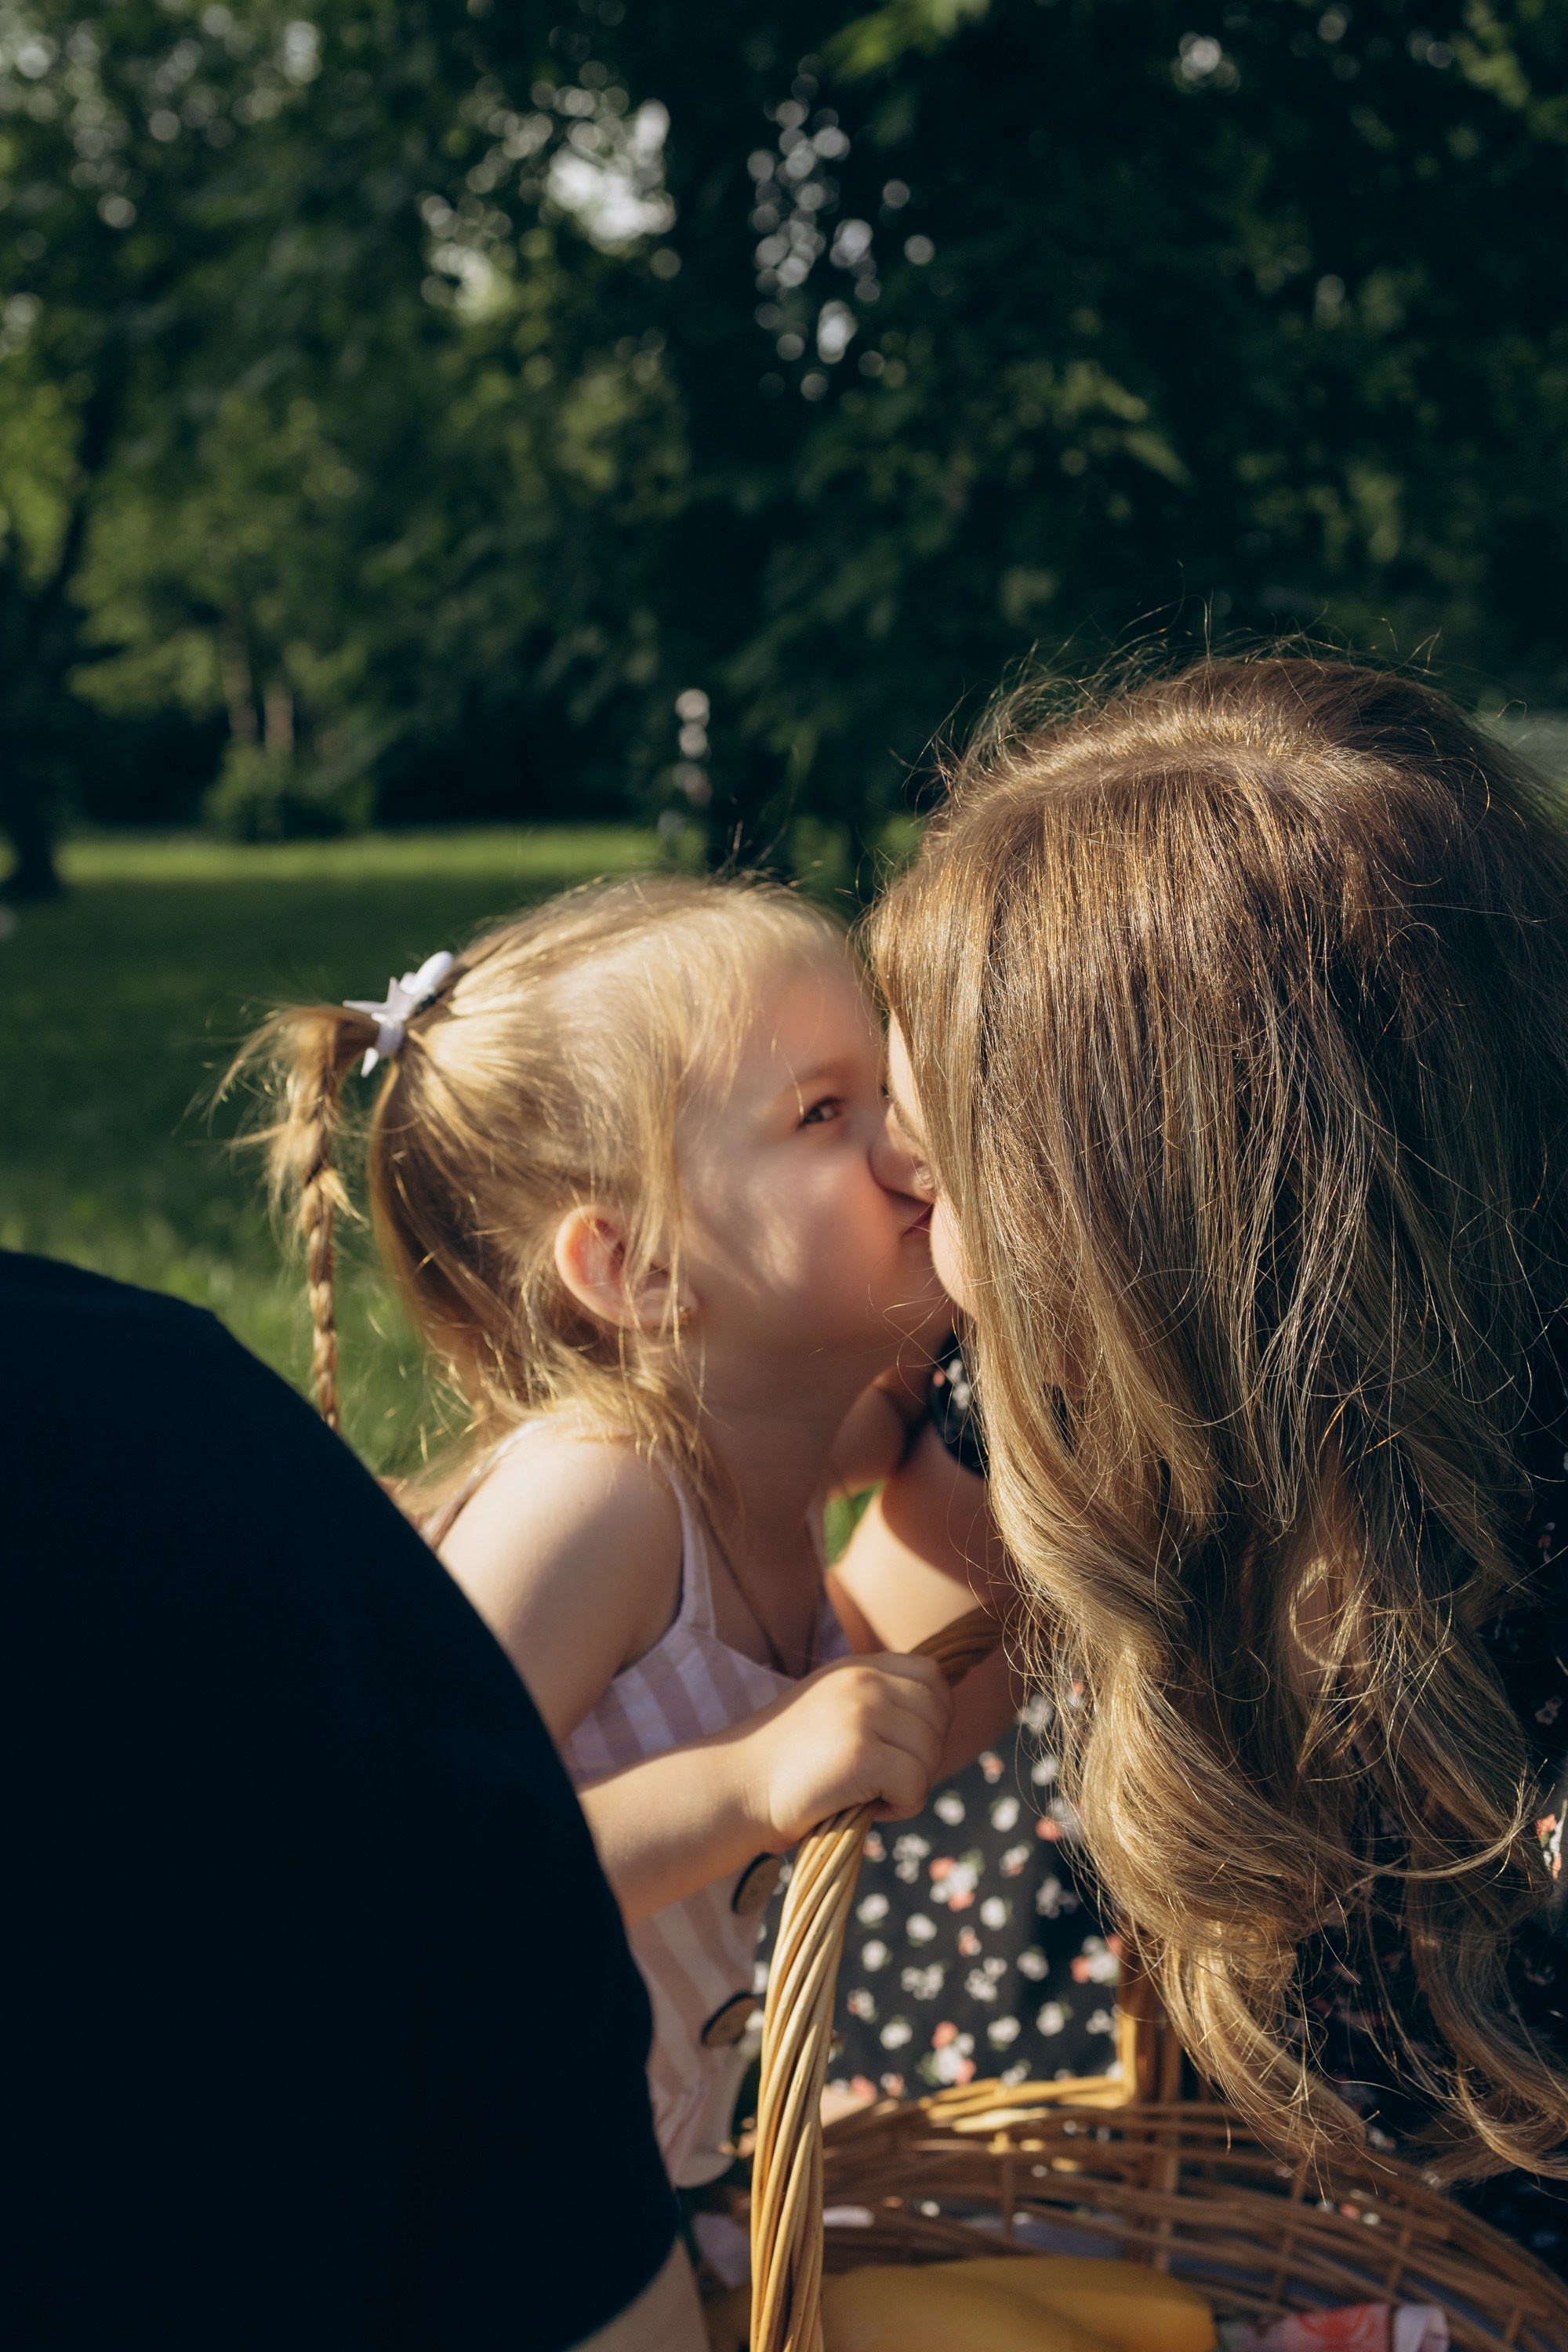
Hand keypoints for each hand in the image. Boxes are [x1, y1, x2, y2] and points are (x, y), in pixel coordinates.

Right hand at [742, 1652, 952, 1849]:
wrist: (735, 1787)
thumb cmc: (786, 1762)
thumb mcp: (833, 1708)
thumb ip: (877, 1701)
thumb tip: (937, 1723)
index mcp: (858, 1666)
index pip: (932, 1677)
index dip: (930, 1718)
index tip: (899, 1748)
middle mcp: (864, 1679)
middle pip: (940, 1715)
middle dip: (924, 1754)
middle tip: (885, 1778)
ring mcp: (863, 1713)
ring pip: (931, 1753)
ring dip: (911, 1784)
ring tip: (869, 1794)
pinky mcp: (862, 1754)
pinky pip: (916, 1784)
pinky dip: (901, 1806)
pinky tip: (867, 1808)